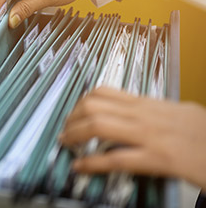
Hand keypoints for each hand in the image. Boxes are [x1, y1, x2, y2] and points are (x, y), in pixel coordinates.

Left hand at [60, 87, 205, 189]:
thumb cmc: (203, 132)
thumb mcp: (176, 111)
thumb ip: (150, 110)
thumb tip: (130, 112)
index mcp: (147, 104)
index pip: (104, 92)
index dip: (80, 102)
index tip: (73, 113)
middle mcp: (144, 114)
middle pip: (94, 105)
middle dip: (71, 118)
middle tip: (65, 129)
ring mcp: (149, 135)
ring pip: (98, 125)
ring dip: (74, 135)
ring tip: (66, 143)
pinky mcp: (158, 158)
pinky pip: (115, 158)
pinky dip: (92, 163)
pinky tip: (81, 167)